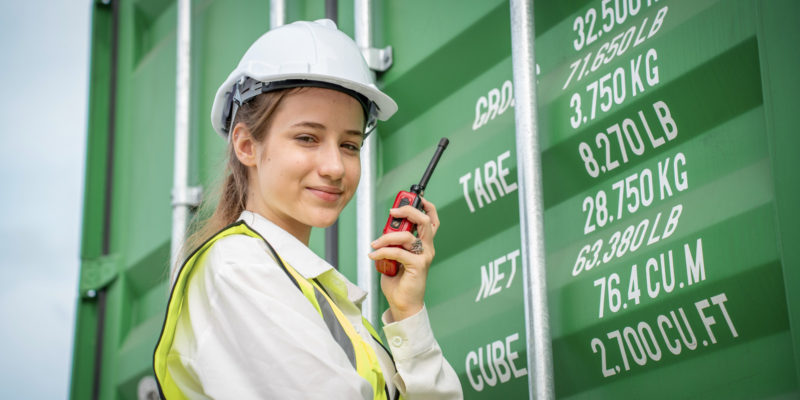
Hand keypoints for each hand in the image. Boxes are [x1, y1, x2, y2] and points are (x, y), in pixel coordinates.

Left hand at [369, 197, 439, 320]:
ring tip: (375, 243)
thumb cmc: (398, 280)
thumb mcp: (394, 255)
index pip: (431, 220)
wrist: (402, 303)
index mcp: (424, 243)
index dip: (425, 206)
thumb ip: (393, 242)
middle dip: (408, 211)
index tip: (411, 197)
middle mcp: (427, 248)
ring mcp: (424, 257)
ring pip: (409, 235)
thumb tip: (384, 231)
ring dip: (388, 236)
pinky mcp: (418, 266)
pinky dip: (383, 252)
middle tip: (392, 212)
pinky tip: (373, 255)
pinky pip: (398, 252)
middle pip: (425, 221)